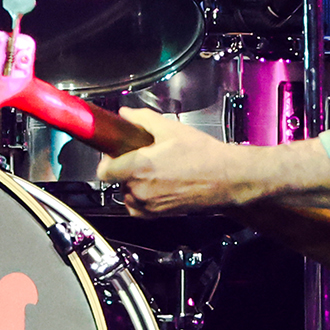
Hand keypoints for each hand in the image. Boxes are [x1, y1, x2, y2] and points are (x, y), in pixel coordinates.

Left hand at [96, 108, 248, 215]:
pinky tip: (157, 184)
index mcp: (139, 167)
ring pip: (126, 194)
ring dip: (133, 183)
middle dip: (124, 168)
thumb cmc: (203, 156)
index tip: (114, 153)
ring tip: (154, 170)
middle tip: (141, 156)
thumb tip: (126, 114)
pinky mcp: (157, 215)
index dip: (107, 160)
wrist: (226, 179)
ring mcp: (148, 205)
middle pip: (116, 180)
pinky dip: (141, 197)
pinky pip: (137, 208)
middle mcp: (140, 190)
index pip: (103, 171)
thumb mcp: (170, 129)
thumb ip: (142, 119)